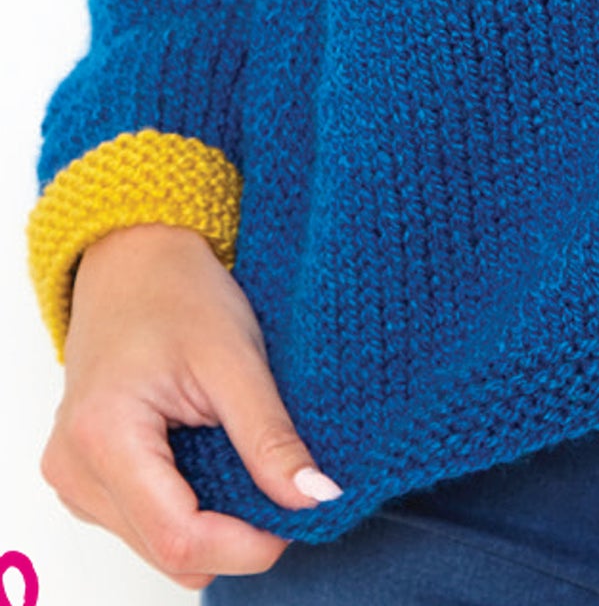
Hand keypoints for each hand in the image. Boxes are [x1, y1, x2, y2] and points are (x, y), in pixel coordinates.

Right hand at [40, 223, 341, 590]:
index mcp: (103, 438)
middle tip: (291, 493)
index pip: (178, 536)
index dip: (246, 544)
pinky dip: (193, 507)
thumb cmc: (178, 291)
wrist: (133, 258)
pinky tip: (222, 465)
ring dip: (215, 524)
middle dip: (237, 537)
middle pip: (167, 550)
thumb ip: (270, 435)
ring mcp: (73, 478)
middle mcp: (74, 471)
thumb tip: (315, 497)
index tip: (301, 521)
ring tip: (255, 468)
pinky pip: (146, 521)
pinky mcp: (87, 476)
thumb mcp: (235, 358)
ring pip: (158, 544)